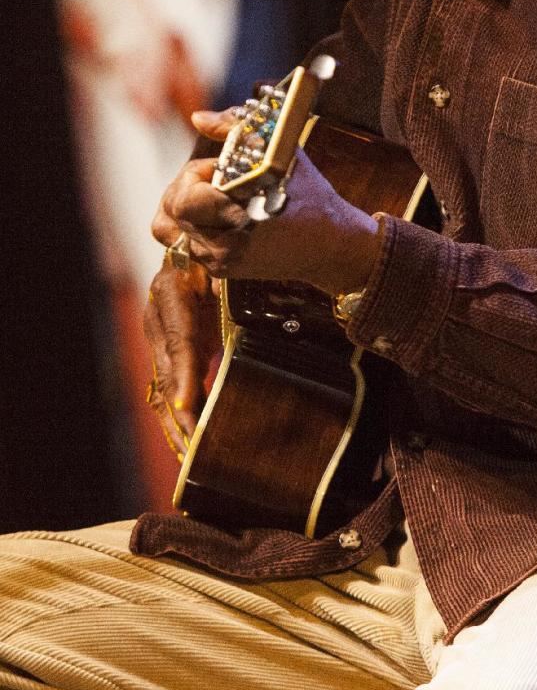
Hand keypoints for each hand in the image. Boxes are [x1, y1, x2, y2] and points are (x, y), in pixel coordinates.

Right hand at [143, 258, 219, 457]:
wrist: (199, 233)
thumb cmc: (220, 246)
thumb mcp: (225, 261)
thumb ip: (226, 282)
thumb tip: (227, 298)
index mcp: (172, 289)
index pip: (179, 339)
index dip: (183, 372)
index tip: (185, 403)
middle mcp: (158, 313)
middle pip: (168, 370)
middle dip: (182, 410)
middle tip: (196, 445)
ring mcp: (157, 332)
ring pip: (163, 383)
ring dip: (177, 421)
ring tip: (191, 456)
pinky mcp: (164, 346)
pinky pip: (166, 385)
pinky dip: (176, 415)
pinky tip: (186, 443)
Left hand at [151, 108, 380, 294]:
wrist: (331, 245)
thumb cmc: (310, 196)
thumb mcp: (280, 151)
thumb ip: (235, 128)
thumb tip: (197, 118)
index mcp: (238, 217)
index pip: (183, 198)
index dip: (196, 174)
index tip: (222, 167)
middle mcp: (224, 247)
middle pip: (170, 213)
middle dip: (186, 188)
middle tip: (215, 179)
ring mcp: (220, 262)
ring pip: (169, 230)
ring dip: (184, 207)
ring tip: (211, 196)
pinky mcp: (221, 271)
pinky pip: (184, 244)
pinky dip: (193, 224)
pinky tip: (219, 212)